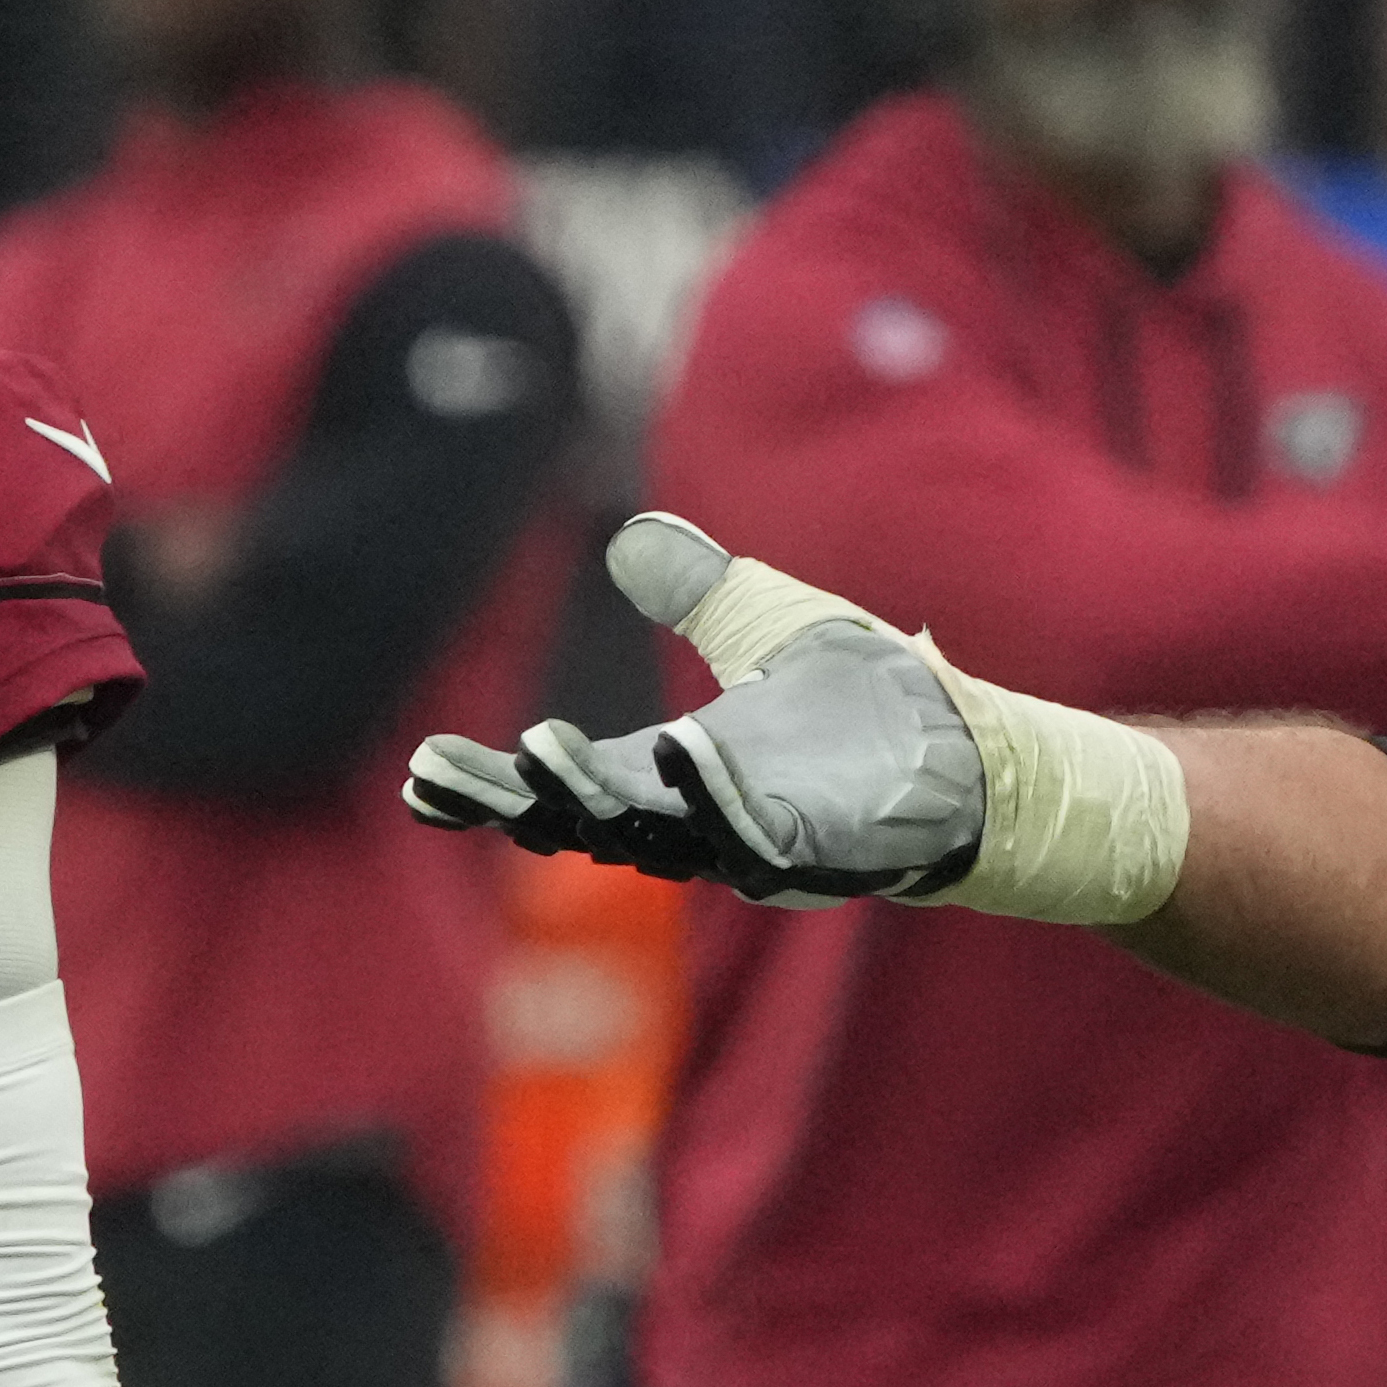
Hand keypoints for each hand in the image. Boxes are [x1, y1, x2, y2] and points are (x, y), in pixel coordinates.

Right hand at [404, 514, 984, 902]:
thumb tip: (632, 538)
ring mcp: (752, 840)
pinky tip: (681, 753)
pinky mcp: (816, 849)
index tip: (421, 769)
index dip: (491, 783)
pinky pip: (752, 834)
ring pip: (657, 832)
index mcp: (671, 769)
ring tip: (542, 754)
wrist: (966, 743)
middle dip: (524, 796)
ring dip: (599, 795)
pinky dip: (714, 797)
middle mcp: (696, 814)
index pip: (563, 783)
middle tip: (454, 772)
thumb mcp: (768, 622)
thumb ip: (698, 591)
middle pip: (589, 817)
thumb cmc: (867, 702)